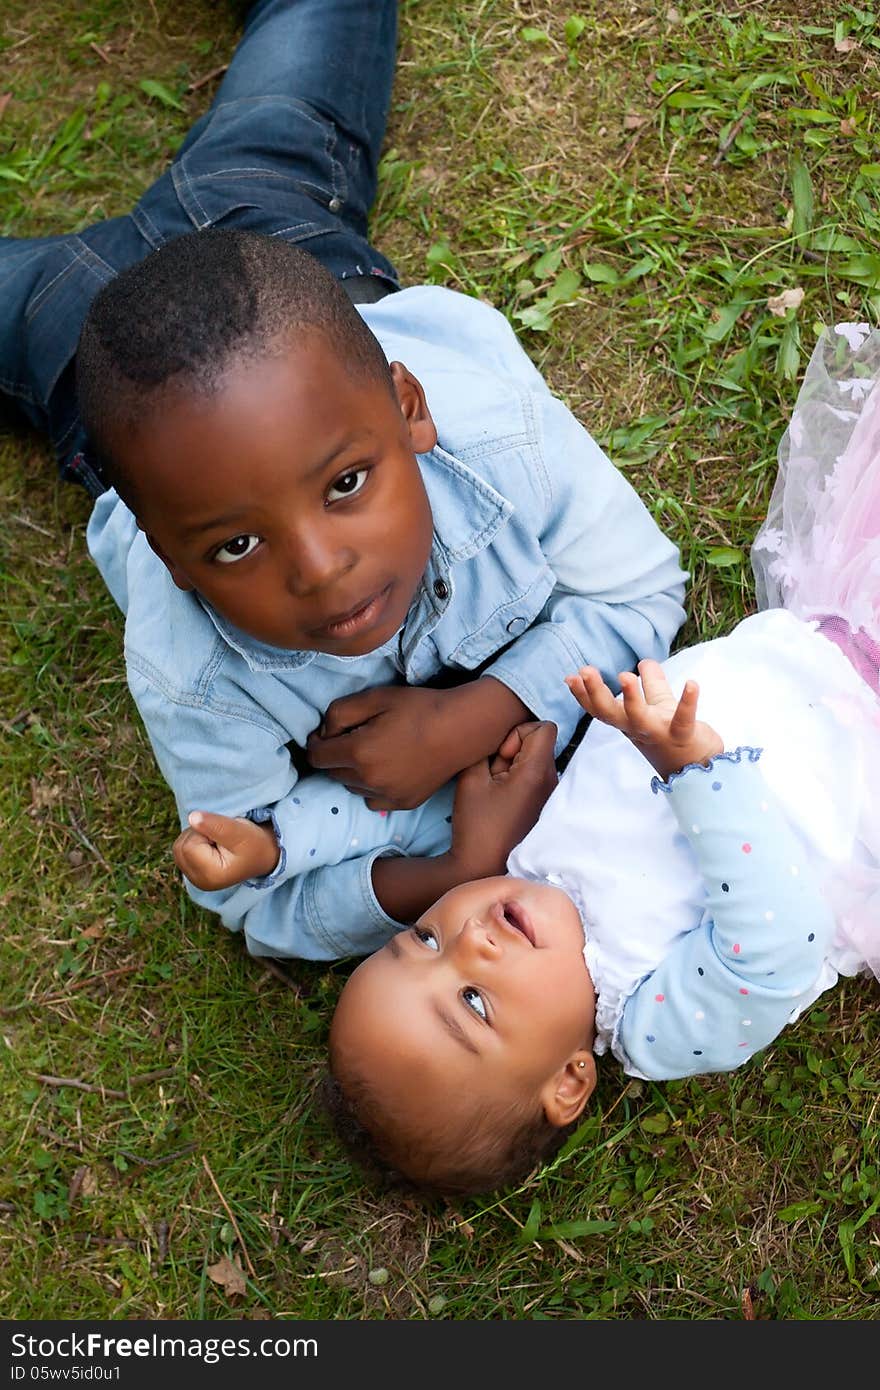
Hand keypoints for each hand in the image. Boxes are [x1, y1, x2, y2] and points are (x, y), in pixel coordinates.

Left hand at [173, 811, 279, 890]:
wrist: (264, 854)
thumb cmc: (254, 843)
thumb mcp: (240, 831)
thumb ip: (216, 825)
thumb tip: (191, 817)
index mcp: (210, 876)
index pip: (189, 846)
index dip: (205, 832)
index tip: (225, 837)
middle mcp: (199, 882)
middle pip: (181, 847)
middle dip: (198, 835)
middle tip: (221, 839)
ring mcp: (194, 879)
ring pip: (179, 847)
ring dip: (196, 837)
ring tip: (218, 842)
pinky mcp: (193, 873)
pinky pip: (181, 850)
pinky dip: (194, 843)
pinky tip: (211, 847)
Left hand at [306, 685, 472, 810]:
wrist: (461, 729)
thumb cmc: (419, 708)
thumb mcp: (374, 698)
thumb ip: (338, 713)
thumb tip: (324, 733)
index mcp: (358, 753)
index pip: (316, 756)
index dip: (317, 741)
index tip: (328, 731)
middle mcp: (369, 780)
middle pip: (332, 772)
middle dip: (336, 755)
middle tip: (355, 735)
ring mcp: (387, 796)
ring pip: (351, 787)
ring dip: (352, 771)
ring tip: (373, 750)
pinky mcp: (403, 803)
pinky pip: (372, 800)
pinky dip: (371, 787)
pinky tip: (386, 769)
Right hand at [448, 720, 558, 878]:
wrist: (482, 867)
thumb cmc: (477, 824)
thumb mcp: (471, 778)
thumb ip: (484, 748)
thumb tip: (494, 737)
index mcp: (537, 772)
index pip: (544, 727)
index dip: (519, 732)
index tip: (501, 755)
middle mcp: (551, 782)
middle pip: (538, 743)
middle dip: (513, 750)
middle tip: (493, 774)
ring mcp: (550, 797)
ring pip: (534, 761)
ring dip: (513, 767)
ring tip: (494, 789)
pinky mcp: (544, 807)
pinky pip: (533, 779)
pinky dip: (517, 781)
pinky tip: (499, 800)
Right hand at [565, 660, 722, 780]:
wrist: (697, 769)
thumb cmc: (674, 736)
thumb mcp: (659, 706)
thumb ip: (652, 683)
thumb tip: (644, 662)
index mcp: (628, 722)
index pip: (600, 709)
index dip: (583, 695)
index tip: (571, 677)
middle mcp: (638, 728)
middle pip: (609, 713)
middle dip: (595, 692)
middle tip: (584, 671)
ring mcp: (658, 732)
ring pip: (638, 718)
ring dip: (630, 698)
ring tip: (625, 676)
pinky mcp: (683, 734)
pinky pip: (684, 718)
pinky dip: (688, 701)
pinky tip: (692, 684)